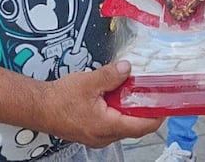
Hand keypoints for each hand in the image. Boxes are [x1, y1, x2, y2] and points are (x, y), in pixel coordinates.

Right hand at [37, 60, 163, 147]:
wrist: (37, 107)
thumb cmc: (58, 100)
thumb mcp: (89, 82)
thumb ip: (111, 75)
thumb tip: (127, 68)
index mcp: (107, 126)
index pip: (143, 126)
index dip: (157, 115)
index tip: (167, 103)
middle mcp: (104, 136)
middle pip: (135, 126)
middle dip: (145, 109)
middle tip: (152, 92)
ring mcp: (98, 135)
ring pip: (123, 124)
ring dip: (130, 109)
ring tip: (134, 90)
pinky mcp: (92, 131)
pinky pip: (112, 123)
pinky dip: (118, 110)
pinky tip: (116, 96)